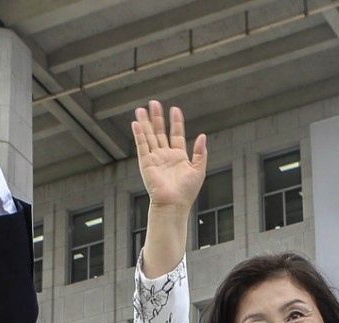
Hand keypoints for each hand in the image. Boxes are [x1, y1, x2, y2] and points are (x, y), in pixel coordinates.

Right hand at [132, 100, 206, 215]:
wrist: (173, 203)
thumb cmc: (187, 192)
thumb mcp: (198, 170)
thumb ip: (200, 152)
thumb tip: (202, 135)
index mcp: (178, 157)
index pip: (176, 134)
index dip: (175, 122)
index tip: (175, 109)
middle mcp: (165, 156)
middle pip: (160, 132)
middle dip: (157, 118)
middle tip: (154, 103)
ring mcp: (154, 158)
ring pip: (149, 136)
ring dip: (145, 122)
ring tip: (142, 108)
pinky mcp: (145, 162)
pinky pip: (141, 145)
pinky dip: (138, 134)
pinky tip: (136, 123)